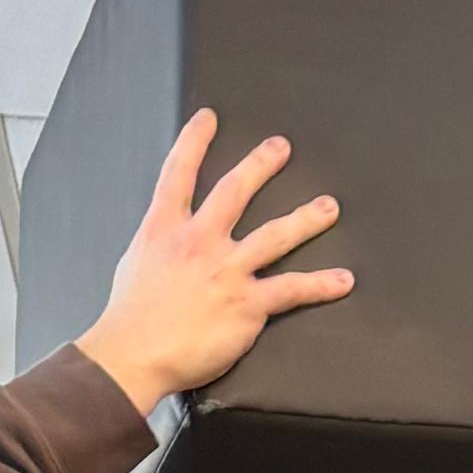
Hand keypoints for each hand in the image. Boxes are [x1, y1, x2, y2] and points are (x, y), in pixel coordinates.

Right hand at [74, 110, 350, 414]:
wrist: (133, 354)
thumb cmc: (129, 320)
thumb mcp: (135, 267)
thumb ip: (159, 249)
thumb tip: (168, 248)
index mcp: (164, 229)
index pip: (178, 173)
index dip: (194, 141)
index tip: (208, 118)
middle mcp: (199, 242)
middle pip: (235, 192)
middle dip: (260, 165)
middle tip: (280, 147)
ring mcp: (227, 270)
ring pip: (275, 235)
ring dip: (305, 218)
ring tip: (328, 207)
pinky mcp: (247, 303)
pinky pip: (292, 289)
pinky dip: (321, 284)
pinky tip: (343, 280)